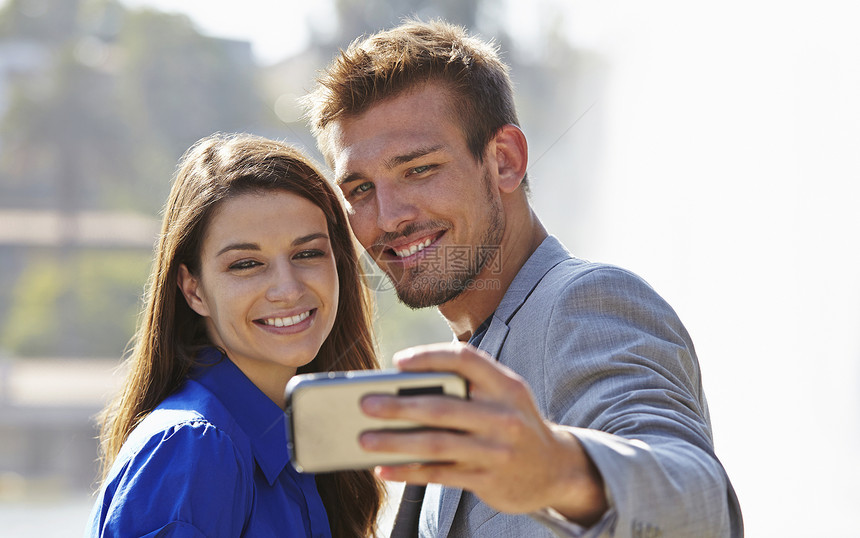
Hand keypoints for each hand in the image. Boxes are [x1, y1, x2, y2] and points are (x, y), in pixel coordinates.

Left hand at [359, 342, 606, 523]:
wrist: (556, 470)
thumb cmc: (513, 423)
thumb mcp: (505, 396)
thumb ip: (468, 387)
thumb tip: (401, 390)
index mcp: (507, 386)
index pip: (466, 360)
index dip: (430, 357)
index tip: (398, 362)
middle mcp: (503, 416)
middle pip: (441, 407)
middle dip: (398, 405)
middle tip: (364, 404)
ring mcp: (496, 451)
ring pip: (435, 445)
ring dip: (394, 442)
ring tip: (363, 439)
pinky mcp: (488, 480)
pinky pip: (439, 475)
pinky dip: (407, 471)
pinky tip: (383, 468)